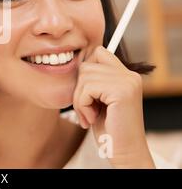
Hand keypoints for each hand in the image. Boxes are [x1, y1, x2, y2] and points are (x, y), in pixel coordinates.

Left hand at [72, 46, 154, 167]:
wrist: (124, 152)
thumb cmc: (109, 129)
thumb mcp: (100, 99)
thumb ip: (94, 80)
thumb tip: (76, 61)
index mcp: (126, 75)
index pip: (99, 52)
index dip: (86, 70)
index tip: (86, 93)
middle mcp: (130, 75)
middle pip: (86, 66)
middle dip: (79, 90)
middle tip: (87, 110)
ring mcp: (127, 82)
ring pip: (84, 77)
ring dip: (80, 100)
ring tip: (90, 115)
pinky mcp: (121, 92)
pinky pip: (87, 89)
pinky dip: (83, 105)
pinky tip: (92, 118)